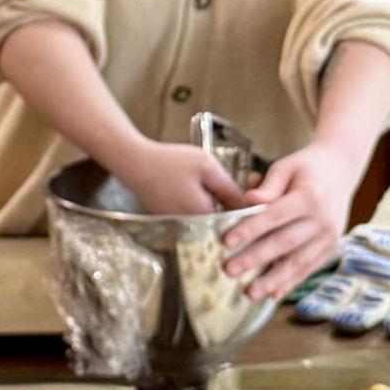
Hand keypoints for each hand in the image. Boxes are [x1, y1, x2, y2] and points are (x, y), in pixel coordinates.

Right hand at [109, 138, 243, 217]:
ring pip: (210, 216)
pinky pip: (195, 213)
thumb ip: (230, 189)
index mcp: (204, 216)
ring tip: (216, 180)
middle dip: (234, 200)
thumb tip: (249, 205)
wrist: (135, 163)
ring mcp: (181, 225)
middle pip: (224, 219)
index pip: (238, 218)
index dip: (248, 202)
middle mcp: (193, 227)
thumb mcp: (208, 168)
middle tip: (238, 179)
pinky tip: (199, 184)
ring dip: (218, 200)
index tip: (254, 186)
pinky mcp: (173, 220)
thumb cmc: (170, 162)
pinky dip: (201, 200)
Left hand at [223, 141, 356, 298]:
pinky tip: (272, 295)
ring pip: (297, 262)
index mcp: (310, 197)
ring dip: (272, 280)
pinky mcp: (331, 248)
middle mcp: (322, 220)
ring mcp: (329, 237)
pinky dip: (290, 283)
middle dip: (255, 259)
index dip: (251, 229)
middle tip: (229, 270)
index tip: (227, 241)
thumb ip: (268, 186)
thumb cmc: (306, 167)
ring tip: (249, 293)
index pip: (275, 216)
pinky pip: (309, 269)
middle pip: (284, 243)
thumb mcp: (286, 167)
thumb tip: (246, 200)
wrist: (341, 169)